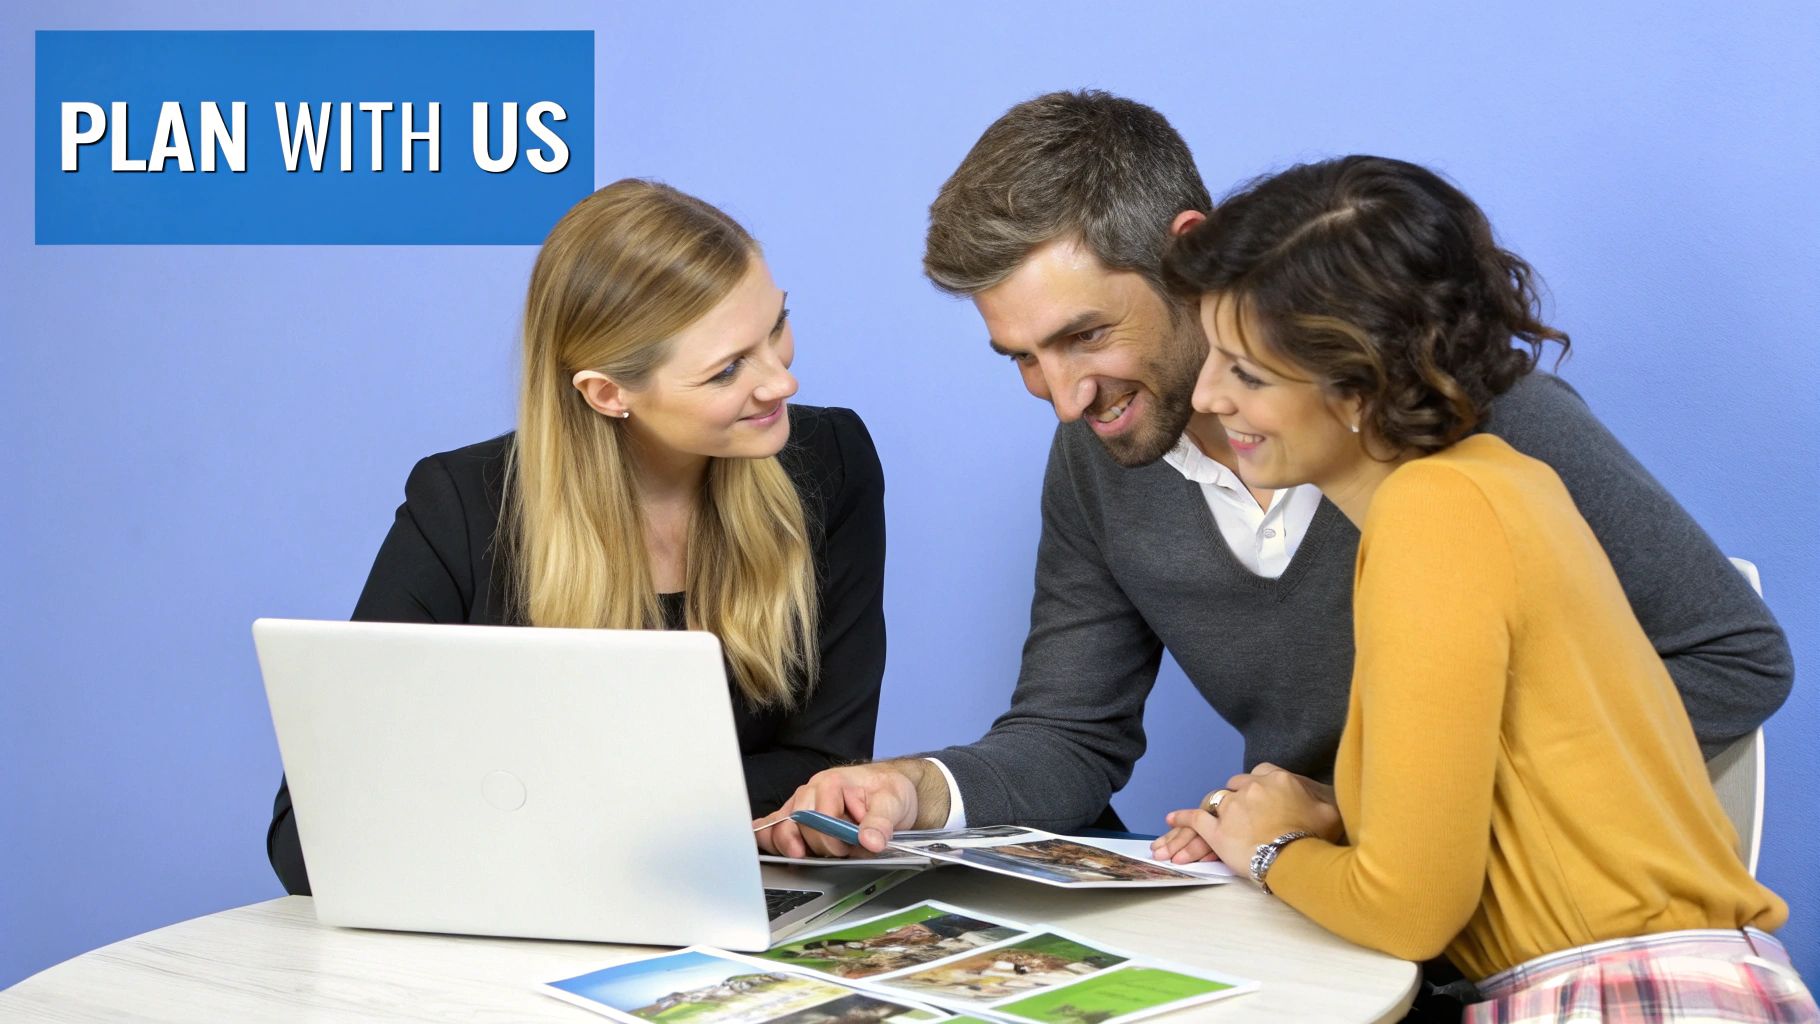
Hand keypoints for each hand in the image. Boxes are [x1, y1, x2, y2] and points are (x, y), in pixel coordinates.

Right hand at [752, 760, 944, 857]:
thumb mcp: (893, 803)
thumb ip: (881, 822)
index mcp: (831, 783)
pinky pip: (771, 827)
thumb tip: (870, 841)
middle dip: (820, 846)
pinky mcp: (795, 818)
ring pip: (780, 828)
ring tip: (808, 855)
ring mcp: (800, 805)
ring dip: (793, 847)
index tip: (851, 846)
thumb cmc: (887, 792)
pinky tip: (771, 847)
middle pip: (798, 825)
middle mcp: (810, 792)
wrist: (888, 790)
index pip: (819, 817)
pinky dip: (769, 838)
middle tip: (842, 851)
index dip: (835, 838)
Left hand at [1151, 763, 1342, 865]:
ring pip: (1216, 802)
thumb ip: (1319, 796)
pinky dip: (1182, 819)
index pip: (1261, 775)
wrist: (1298, 860)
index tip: (1261, 800)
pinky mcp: (1218, 830)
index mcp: (1277, 779)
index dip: (1258, 788)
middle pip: (1236, 788)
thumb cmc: (1317, 837)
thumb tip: (1320, 794)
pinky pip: (1195, 820)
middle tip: (1238, 816)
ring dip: (1213, 812)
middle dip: (1236, 799)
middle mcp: (1251, 788)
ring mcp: (1232, 808)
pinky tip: (1171, 820)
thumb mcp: (1330, 810)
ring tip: (1211, 821)